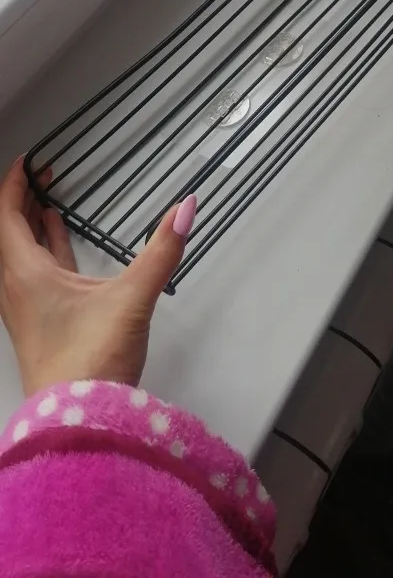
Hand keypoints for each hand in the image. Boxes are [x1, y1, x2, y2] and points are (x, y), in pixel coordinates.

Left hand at [0, 158, 195, 396]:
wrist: (80, 419)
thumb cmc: (91, 362)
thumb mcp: (132, 298)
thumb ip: (162, 251)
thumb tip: (185, 210)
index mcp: (26, 274)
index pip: (8, 215)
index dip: (15, 184)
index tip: (27, 163)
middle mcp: (18, 289)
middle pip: (10, 234)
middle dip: (23, 202)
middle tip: (40, 178)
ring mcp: (27, 309)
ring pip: (21, 256)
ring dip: (32, 228)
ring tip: (46, 206)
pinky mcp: (41, 326)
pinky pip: (36, 277)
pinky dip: (45, 254)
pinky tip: (62, 253)